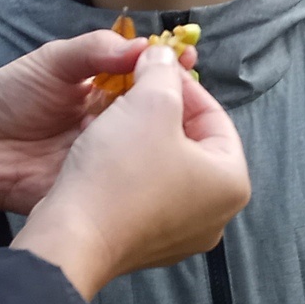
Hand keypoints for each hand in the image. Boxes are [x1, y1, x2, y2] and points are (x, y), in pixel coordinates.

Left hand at [0, 30, 169, 235]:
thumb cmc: (7, 99)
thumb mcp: (51, 63)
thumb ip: (93, 51)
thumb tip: (142, 46)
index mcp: (101, 91)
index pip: (143, 78)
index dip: (166, 68)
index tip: (188, 56)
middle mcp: (111, 125)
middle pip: (152, 113)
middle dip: (175, 99)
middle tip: (193, 86)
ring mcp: (107, 158)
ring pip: (146, 145)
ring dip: (165, 134)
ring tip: (185, 119)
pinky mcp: (99, 187)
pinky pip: (127, 178)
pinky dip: (144, 168)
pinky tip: (161, 156)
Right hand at [13, 46, 249, 298]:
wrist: (73, 237)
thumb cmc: (121, 170)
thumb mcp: (150, 102)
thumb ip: (163, 71)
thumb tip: (163, 57)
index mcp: (231, 183)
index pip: (215, 117)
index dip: (181, 83)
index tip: (154, 65)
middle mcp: (215, 216)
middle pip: (192, 143)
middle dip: (162, 110)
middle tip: (134, 88)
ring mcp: (181, 237)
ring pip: (166, 168)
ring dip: (142, 137)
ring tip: (114, 115)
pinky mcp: (146, 246)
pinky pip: (145, 194)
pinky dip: (129, 169)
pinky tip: (103, 152)